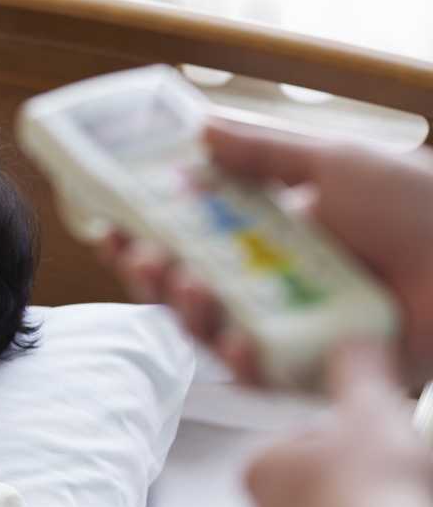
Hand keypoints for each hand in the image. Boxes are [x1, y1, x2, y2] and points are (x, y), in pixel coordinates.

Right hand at [98, 118, 432, 386]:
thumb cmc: (419, 206)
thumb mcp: (332, 162)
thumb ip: (262, 150)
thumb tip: (199, 128)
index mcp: (266, 237)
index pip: (185, 240)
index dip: (141, 236)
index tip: (106, 225)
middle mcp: (268, 285)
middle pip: (185, 290)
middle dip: (151, 276)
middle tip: (139, 256)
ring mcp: (288, 330)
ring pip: (211, 335)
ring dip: (186, 313)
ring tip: (186, 287)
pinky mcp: (313, 372)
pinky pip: (262, 378)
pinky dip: (242, 362)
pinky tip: (239, 342)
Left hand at [247, 340, 432, 506]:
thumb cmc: (363, 493)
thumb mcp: (368, 410)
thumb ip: (357, 372)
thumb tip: (353, 343)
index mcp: (263, 471)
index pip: (295, 448)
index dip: (335, 444)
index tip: (366, 447)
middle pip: (304, 499)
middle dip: (341, 492)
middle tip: (386, 487)